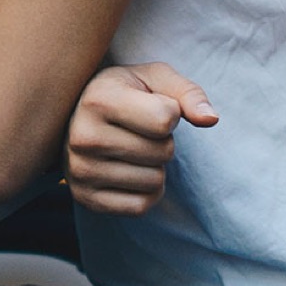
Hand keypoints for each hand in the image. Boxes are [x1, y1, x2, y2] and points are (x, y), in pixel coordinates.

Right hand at [67, 62, 216, 214]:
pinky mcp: (85, 198)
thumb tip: (211, 119)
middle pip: (163, 152)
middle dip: (163, 142)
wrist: (74, 117)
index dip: (171, 113)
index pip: (166, 119)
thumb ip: (187, 93)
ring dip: (155, 167)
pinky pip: (140, 206)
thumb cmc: (124, 93)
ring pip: (155, 181)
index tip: (150, 106)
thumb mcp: (154, 79)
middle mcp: (83, 136)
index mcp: (99, 99)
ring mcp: (80, 170)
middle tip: (139, 131)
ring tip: (132, 149)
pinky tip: (129, 172)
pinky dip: (146, 192)